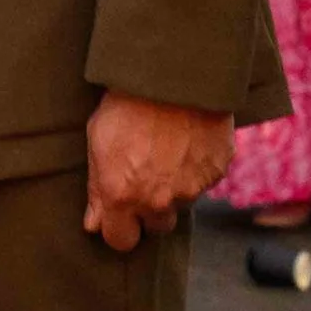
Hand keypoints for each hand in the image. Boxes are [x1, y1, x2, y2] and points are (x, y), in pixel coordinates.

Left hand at [83, 90, 233, 252]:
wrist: (173, 69)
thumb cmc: (128, 100)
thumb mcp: (98, 138)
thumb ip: (96, 188)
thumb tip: (93, 223)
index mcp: (122, 196)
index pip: (121, 241)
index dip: (120, 227)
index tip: (121, 212)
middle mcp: (158, 200)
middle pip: (157, 226)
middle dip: (152, 208)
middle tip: (149, 174)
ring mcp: (191, 188)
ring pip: (183, 200)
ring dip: (176, 184)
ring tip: (170, 146)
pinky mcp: (217, 170)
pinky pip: (206, 178)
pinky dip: (198, 165)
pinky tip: (189, 137)